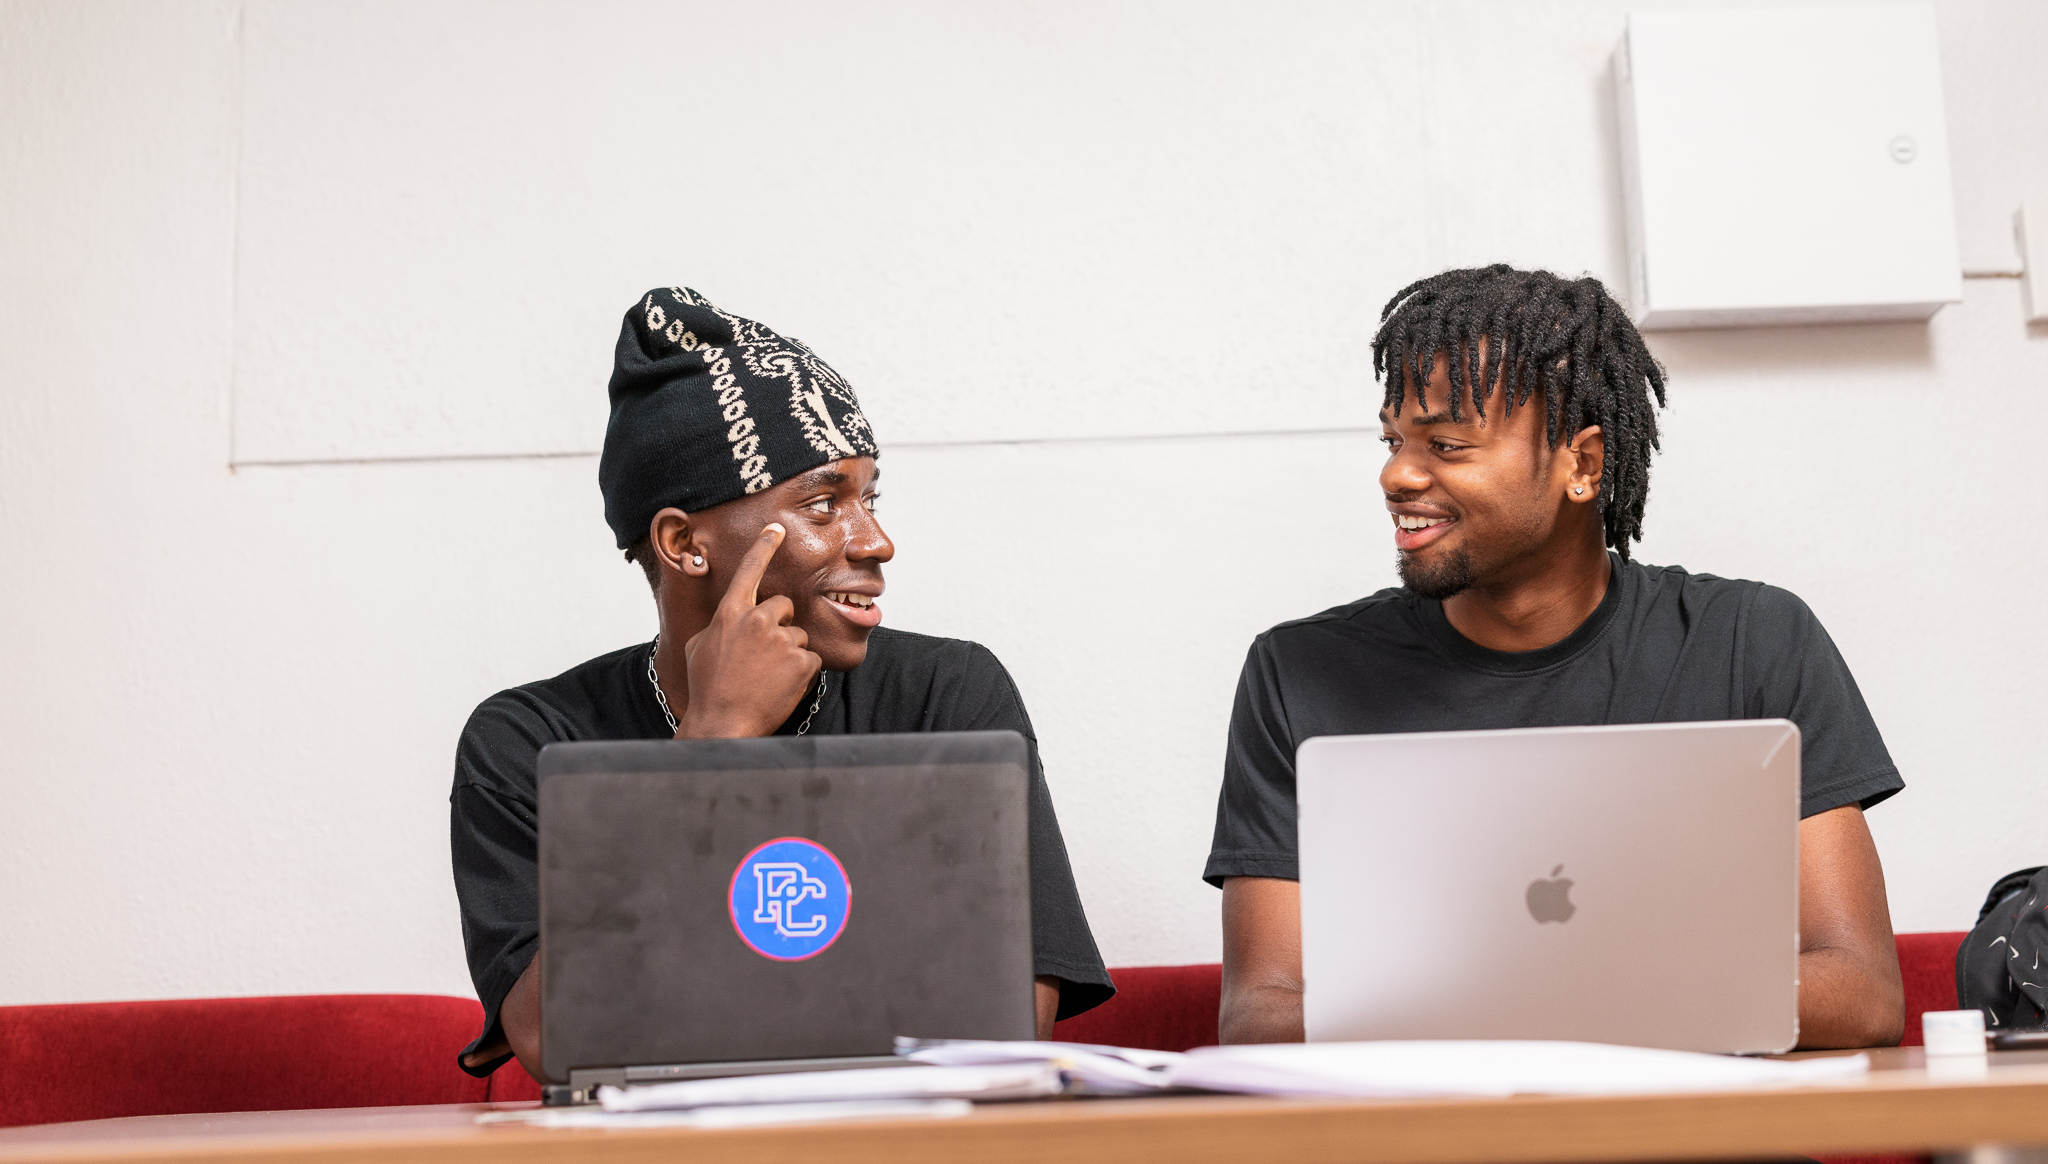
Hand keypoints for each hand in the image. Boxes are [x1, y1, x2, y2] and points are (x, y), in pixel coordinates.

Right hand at [675, 523, 822, 738]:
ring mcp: (781, 640)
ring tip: (768, 677)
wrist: (722, 724)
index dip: (764, 547)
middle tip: (764, 654)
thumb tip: (729, 619)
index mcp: (730, 614)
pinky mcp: (801, 661)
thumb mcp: (699, 647)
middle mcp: (757, 620)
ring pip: (798, 635)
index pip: (750, 570)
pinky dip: (800, 673)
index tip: (777, 528)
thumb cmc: (707, 687)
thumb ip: (719, 625)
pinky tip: (781, 686)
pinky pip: (810, 659)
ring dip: (789, 653)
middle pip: (783, 606)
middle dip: (779, 625)